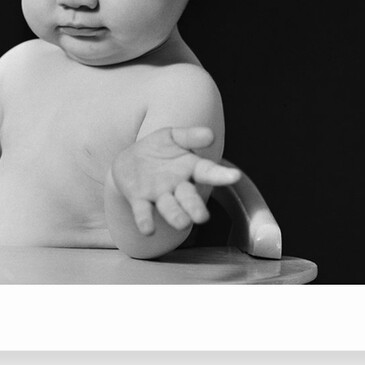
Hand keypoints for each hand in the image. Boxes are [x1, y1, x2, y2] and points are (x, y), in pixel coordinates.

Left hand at [111, 126, 240, 235]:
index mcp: (190, 169)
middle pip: (189, 198)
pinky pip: (143, 212)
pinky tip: (148, 229)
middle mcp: (177, 187)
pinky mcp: (139, 200)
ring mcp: (159, 195)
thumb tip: (210, 135)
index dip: (221, 175)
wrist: (129, 161)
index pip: (208, 172)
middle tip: (202, 217)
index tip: (235, 176)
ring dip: (176, 216)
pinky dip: (146, 220)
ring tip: (183, 224)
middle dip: (195, 207)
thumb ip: (190, 136)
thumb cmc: (158, 150)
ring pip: (169, 208)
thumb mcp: (172, 136)